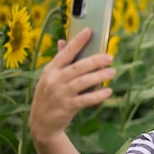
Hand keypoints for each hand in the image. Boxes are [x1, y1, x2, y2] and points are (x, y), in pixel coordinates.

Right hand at [29, 28, 115, 142]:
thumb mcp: (49, 77)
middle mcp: (54, 80)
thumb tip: (63, 41)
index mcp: (51, 69)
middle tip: (110, 57)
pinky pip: (85, 100)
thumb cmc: (49, 94)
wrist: (41, 122)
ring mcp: (60, 94)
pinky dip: (97, 95)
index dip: (78, 41)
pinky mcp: (67, 107)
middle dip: (95, 61)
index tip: (89, 31)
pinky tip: (108, 91)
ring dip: (99, 76)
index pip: (66, 52)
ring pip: (83, 82)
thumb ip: (59, 60)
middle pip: (77, 67)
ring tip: (112, 71)